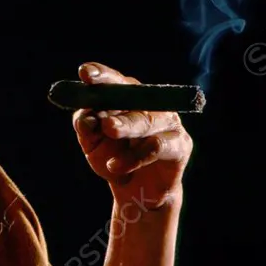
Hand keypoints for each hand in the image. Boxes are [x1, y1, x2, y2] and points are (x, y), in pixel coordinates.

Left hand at [71, 62, 192, 208]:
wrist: (137, 191)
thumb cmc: (114, 158)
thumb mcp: (93, 143)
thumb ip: (86, 127)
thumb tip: (84, 118)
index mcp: (126, 97)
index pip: (114, 81)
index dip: (101, 75)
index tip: (85, 73)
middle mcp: (149, 104)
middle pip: (132, 97)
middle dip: (114, 102)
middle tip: (101, 114)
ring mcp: (167, 122)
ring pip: (146, 120)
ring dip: (126, 126)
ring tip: (109, 131)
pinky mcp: (180, 144)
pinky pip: (156, 147)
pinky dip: (134, 157)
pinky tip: (115, 166)